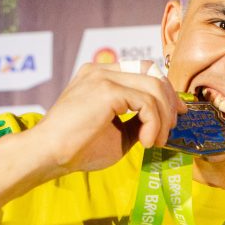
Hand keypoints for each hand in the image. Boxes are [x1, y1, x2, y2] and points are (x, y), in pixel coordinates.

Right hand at [33, 61, 185, 176]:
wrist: (48, 155)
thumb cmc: (78, 148)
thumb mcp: (118, 132)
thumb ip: (137, 120)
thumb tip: (162, 121)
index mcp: (100, 76)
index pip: (143, 69)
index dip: (164, 89)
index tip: (176, 113)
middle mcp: (101, 70)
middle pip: (153, 72)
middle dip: (170, 101)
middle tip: (172, 128)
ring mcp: (103, 77)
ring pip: (154, 87)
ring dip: (163, 117)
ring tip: (156, 141)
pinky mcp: (107, 90)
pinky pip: (146, 102)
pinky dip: (154, 123)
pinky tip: (147, 142)